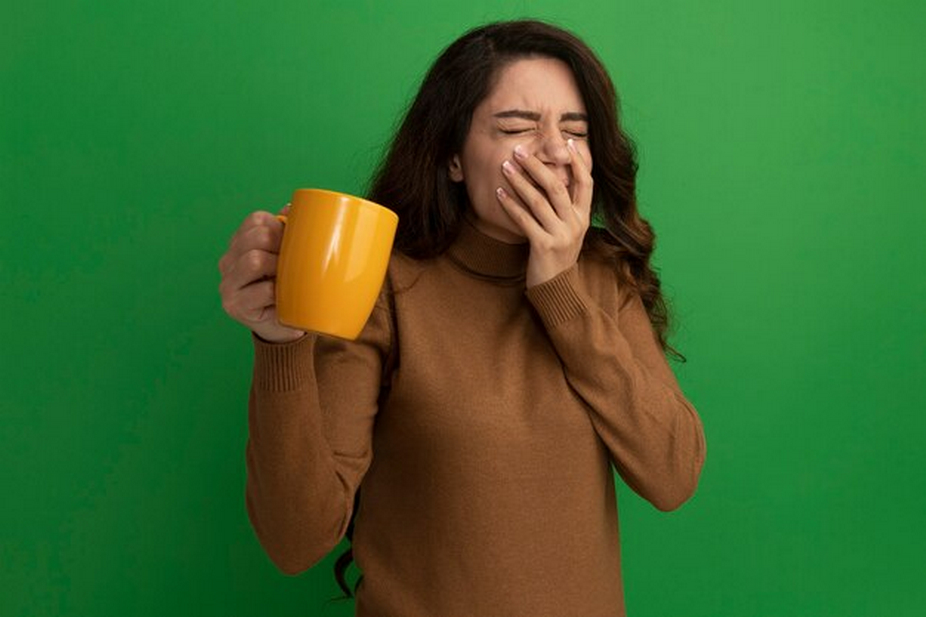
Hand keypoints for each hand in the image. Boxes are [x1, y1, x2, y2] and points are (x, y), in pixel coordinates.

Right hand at [218, 204, 305, 342]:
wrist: (282, 325)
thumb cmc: (286, 287)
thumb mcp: (287, 257)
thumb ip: (288, 231)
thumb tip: (292, 207)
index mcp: (239, 243)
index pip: (256, 220)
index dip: (280, 227)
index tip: (293, 242)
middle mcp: (228, 260)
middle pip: (256, 237)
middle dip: (281, 246)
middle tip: (292, 262)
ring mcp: (227, 283)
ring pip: (254, 261)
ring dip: (278, 268)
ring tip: (286, 279)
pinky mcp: (234, 305)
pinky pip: (261, 291)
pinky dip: (278, 293)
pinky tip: (283, 298)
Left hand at [496, 139, 592, 286]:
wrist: (557, 287)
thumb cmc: (559, 253)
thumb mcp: (570, 229)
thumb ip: (566, 206)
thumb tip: (556, 176)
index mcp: (584, 217)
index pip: (586, 182)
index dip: (578, 161)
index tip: (567, 142)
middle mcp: (576, 223)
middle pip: (557, 186)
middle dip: (537, 165)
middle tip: (520, 150)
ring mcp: (561, 235)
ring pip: (538, 200)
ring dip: (519, 180)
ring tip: (505, 165)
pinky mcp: (544, 246)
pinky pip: (524, 220)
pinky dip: (510, 205)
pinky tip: (499, 193)